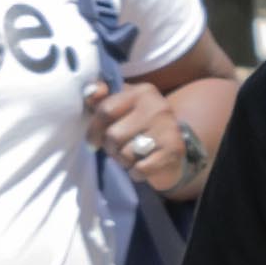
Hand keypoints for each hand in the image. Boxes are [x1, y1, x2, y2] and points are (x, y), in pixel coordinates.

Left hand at [84, 75, 207, 193]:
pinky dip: (136, 172)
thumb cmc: (138, 128)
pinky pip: (140, 169)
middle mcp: (157, 107)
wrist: (172, 151)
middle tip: (119, 148)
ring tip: (132, 156)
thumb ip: (101, 98)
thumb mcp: (120, 108)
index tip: (93, 141)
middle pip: (114, 135)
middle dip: (110, 148)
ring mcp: (167, 129)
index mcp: (142, 92)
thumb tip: (92, 92)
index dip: (94, 130)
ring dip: (123, 161)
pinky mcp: (173, 151)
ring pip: (125, 154)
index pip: (105, 110)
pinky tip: (142, 165)